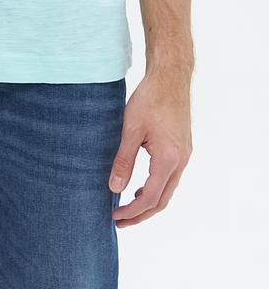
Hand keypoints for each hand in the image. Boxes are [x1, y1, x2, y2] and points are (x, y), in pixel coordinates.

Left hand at [109, 70, 191, 226]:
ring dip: (149, 201)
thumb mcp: (131, 128)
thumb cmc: (150, 98)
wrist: (170, 77)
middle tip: (120, 221)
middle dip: (141, 214)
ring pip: (168, 189)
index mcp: (169, 158)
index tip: (115, 216)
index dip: (132, 211)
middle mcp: (181, 160)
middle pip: (162, 200)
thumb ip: (123, 159)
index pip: (150, 197)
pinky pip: (170, 176)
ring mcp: (184, 154)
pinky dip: (156, 187)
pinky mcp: (183, 147)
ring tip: (128, 206)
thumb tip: (114, 187)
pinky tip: (141, 185)